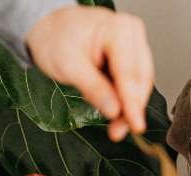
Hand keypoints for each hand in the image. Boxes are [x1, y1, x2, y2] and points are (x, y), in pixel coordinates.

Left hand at [27, 6, 154, 141]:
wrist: (50, 29)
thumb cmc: (55, 38)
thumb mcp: (68, 64)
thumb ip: (93, 87)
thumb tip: (114, 110)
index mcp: (119, 30)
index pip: (130, 73)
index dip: (132, 103)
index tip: (134, 125)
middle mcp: (132, 35)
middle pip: (140, 79)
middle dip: (132, 108)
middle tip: (119, 130)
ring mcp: (134, 46)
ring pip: (141, 84)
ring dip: (130, 108)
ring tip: (116, 126)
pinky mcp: (131, 58)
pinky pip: (135, 84)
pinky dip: (126, 101)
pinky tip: (116, 111)